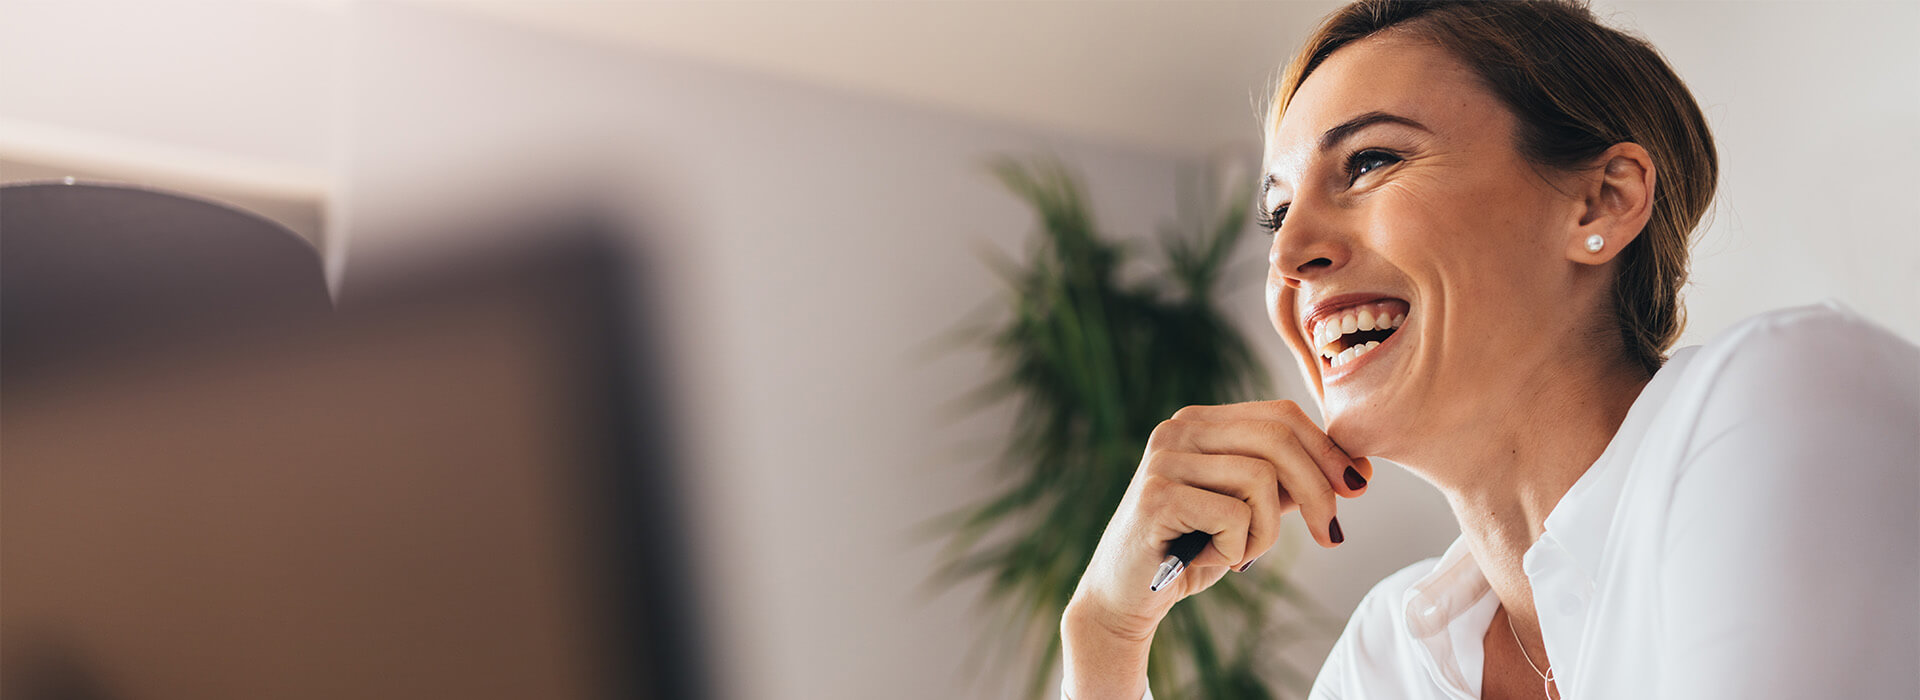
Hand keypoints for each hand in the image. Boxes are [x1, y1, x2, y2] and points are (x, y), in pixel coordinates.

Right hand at [1061, 400, 1369, 697]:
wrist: (1126, 596)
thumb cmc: (1189, 550)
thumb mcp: (1247, 509)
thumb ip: (1286, 483)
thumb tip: (1355, 471)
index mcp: (1200, 422)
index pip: (1280, 415)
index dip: (1327, 449)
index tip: (1359, 486)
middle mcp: (1178, 429)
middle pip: (1278, 438)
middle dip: (1319, 488)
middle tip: (1331, 534)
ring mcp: (1164, 459)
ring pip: (1261, 479)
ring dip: (1266, 531)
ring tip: (1241, 553)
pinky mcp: (1157, 496)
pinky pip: (1234, 515)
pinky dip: (1237, 547)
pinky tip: (1212, 558)